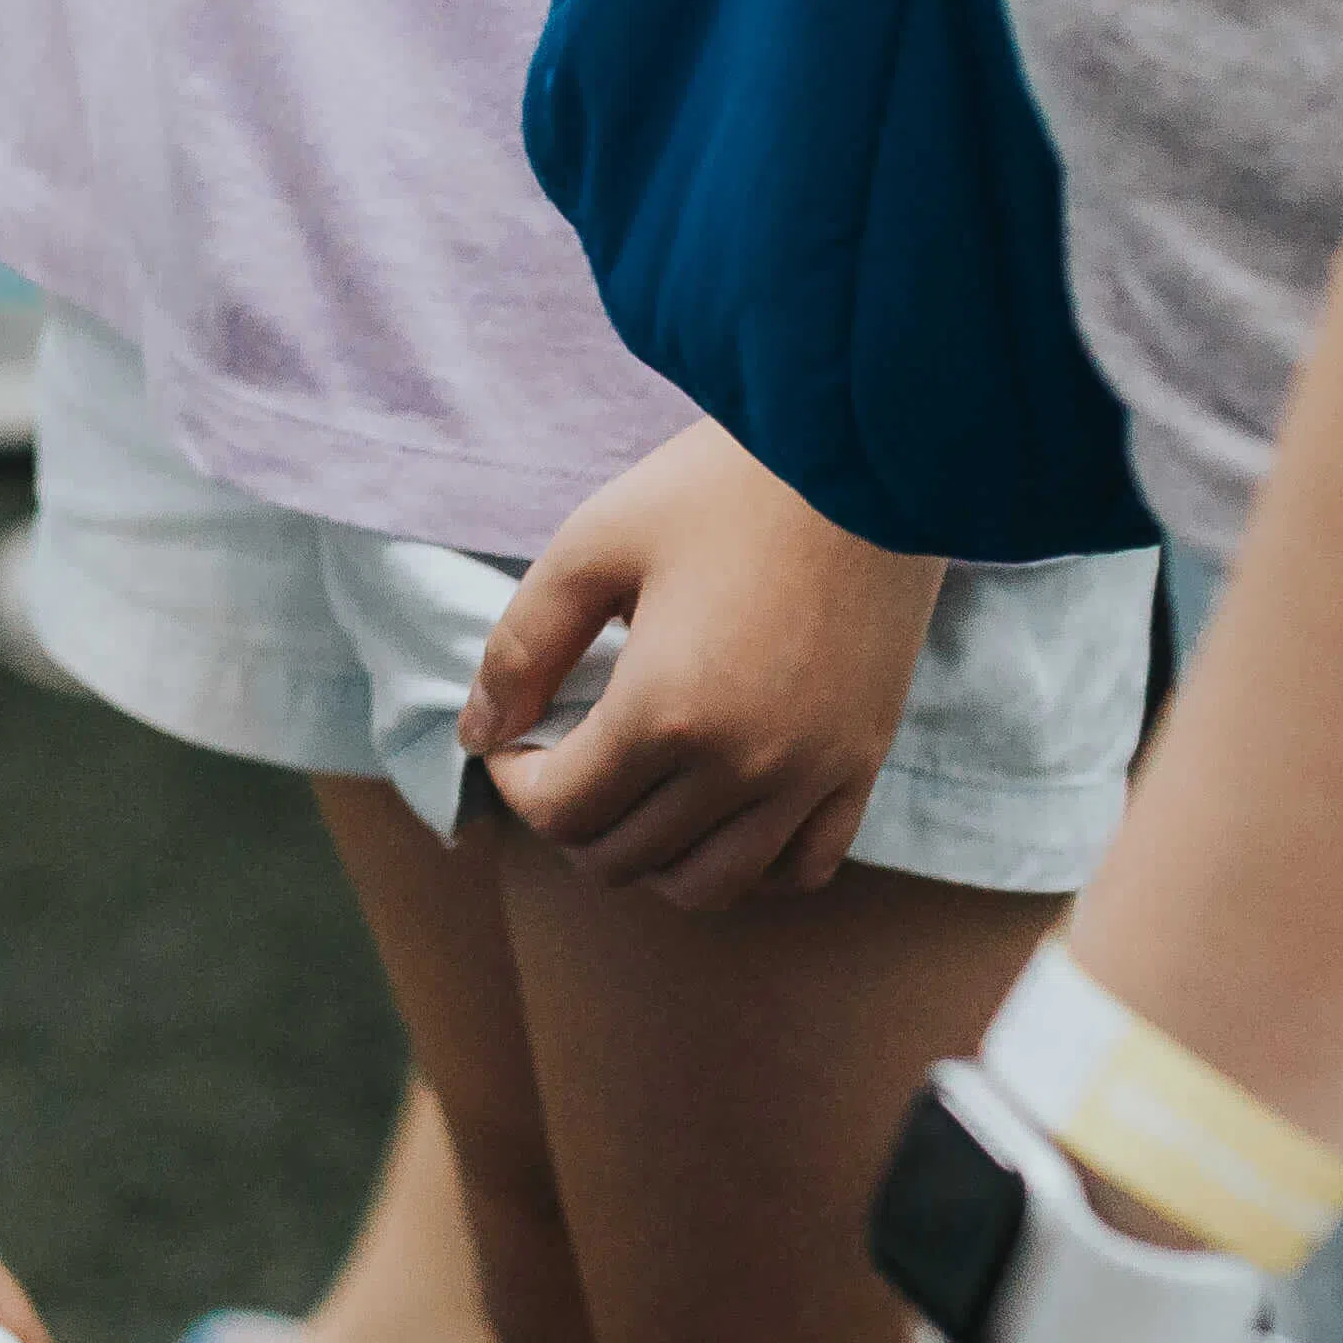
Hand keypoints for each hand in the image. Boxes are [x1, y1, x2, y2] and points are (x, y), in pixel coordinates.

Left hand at [460, 417, 941, 905]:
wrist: (865, 457)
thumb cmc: (721, 488)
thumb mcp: (594, 545)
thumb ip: (523, 647)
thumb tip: (477, 735)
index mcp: (666, 711)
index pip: (561, 812)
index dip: (516, 782)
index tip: (516, 737)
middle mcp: (743, 766)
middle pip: (623, 858)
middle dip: (570, 818)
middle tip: (562, 757)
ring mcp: (811, 776)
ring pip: (709, 886)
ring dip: (649, 857)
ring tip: (629, 794)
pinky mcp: (862, 765)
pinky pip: (801, 868)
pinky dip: (747, 864)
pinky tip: (715, 813)